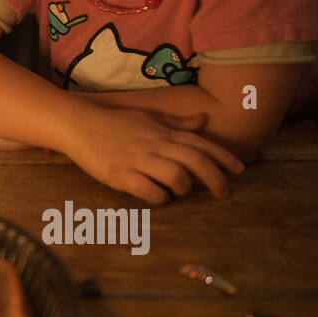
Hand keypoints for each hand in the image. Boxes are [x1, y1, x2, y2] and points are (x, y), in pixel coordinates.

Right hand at [61, 106, 243, 202]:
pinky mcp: (121, 176)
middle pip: (195, 162)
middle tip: (222, 192)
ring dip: (184, 188)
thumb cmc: (115, 122)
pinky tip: (158, 196)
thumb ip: (178, 123)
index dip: (223, 157)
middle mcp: (154, 145)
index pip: (201, 144)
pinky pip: (149, 191)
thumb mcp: (149, 118)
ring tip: (181, 192)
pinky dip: (160, 198)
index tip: (240, 170)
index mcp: (162, 132)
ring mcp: (137, 160)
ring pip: (176, 177)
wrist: (78, 124)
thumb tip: (204, 120)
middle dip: (215, 179)